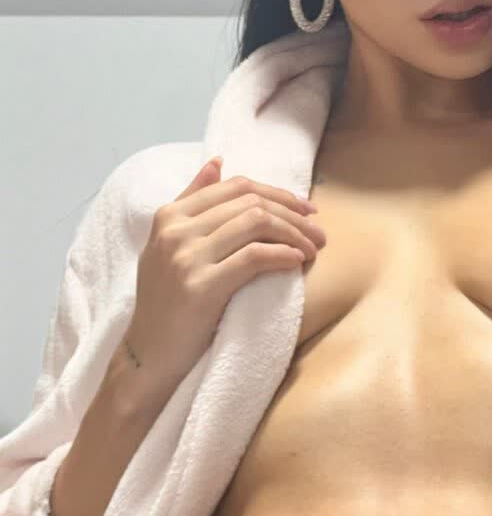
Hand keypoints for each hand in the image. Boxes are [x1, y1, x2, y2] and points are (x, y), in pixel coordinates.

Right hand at [124, 158, 325, 388]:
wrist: (148, 354)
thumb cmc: (166, 301)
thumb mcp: (169, 245)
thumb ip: (192, 201)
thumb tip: (218, 161)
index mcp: (170, 215)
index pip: (236, 187)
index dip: (278, 193)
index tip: (305, 209)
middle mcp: (175, 230)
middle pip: (250, 203)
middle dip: (293, 213)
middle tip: (319, 231)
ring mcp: (186, 257)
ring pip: (256, 223)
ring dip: (295, 233)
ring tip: (314, 247)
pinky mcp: (201, 287)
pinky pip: (254, 257)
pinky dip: (283, 254)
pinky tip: (298, 261)